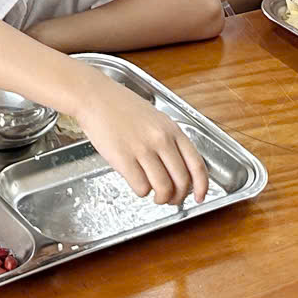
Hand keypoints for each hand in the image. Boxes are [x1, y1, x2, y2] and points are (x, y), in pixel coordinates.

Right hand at [73, 76, 208, 204]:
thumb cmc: (122, 107)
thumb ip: (169, 141)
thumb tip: (179, 171)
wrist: (95, 97)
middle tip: (171, 199)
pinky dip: (141, 192)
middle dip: (178, 197)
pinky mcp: (123, 158)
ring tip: (154, 195)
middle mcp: (161, 139)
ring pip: (163, 188)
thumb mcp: (155, 119)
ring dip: (160, 198)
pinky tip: (136, 182)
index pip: (197, 164)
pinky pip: (141, 188)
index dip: (202, 186)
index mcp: (172, 129)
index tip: (199, 197)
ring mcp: (142, 149)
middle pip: (181, 181)